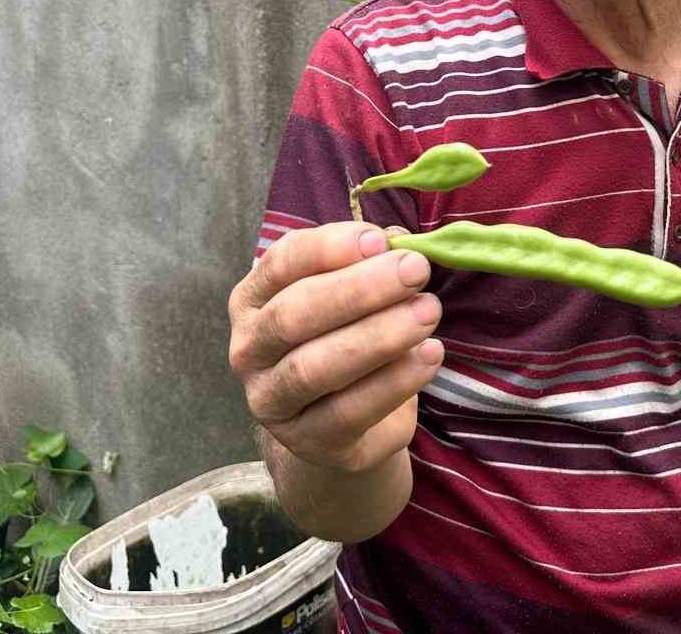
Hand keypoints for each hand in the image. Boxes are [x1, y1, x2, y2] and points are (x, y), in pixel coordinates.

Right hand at [227, 221, 443, 475]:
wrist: (342, 422)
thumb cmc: (345, 337)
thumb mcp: (351, 295)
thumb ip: (368, 263)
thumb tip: (397, 240)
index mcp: (254, 299)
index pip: (281, 263)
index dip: (329, 248)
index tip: (379, 239)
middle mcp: (250, 349)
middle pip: (294, 314)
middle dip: (359, 290)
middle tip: (416, 272)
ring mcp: (271, 400)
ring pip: (314, 367)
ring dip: (378, 336)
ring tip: (428, 313)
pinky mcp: (307, 441)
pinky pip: (347, 412)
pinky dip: (393, 381)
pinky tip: (430, 356)